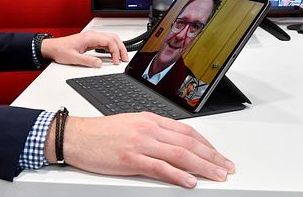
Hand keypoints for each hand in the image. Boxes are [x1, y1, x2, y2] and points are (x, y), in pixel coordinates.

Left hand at [41, 30, 127, 66]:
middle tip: (125, 59)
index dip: (115, 51)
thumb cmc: (60, 50)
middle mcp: (92, 35)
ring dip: (118, 47)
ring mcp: (92, 37)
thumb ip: (88, 61)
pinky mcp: (91, 41)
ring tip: (121, 58)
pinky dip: (112, 48)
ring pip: (110, 39)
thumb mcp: (74, 58)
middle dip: (121, 48)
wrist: (52, 47)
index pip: (109, 41)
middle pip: (113, 38)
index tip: (116, 61)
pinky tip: (113, 55)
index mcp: (89, 37)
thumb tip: (99, 64)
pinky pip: (105, 42)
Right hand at [46, 112, 234, 187]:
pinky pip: (160, 167)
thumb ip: (152, 133)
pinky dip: (178, 175)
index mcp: (150, 120)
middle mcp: (148, 129)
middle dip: (212, 156)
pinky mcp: (130, 159)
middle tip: (226, 167)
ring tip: (218, 175)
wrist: (75, 136)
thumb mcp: (131, 125)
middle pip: (188, 143)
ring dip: (203, 166)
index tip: (218, 155)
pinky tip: (190, 182)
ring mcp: (140, 143)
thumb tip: (173, 144)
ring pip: (179, 154)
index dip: (207, 144)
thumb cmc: (100, 134)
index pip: (186, 131)